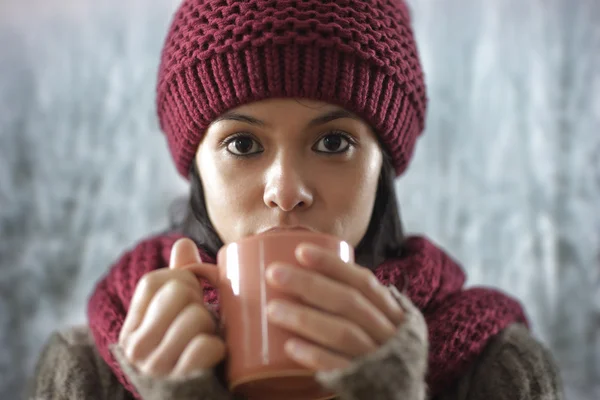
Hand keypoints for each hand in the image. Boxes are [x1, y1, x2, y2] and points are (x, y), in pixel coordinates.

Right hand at [118, 238, 225, 377]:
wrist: (195, 399)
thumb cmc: (190, 353)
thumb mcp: (180, 317)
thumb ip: (179, 279)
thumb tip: (184, 241)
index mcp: (132, 328)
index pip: (154, 280)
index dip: (182, 280)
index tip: (190, 299)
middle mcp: (136, 349)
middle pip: (178, 293)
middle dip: (201, 303)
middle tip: (202, 323)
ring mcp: (157, 369)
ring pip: (197, 317)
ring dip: (213, 328)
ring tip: (207, 341)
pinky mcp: (182, 384)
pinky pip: (207, 346)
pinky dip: (218, 348)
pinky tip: (214, 358)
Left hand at [265, 243, 404, 371]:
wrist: (397, 399)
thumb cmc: (377, 356)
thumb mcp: (377, 327)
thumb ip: (352, 306)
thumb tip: (304, 276)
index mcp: (393, 314)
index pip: (364, 282)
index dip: (333, 265)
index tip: (300, 251)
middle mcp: (390, 335)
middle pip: (349, 303)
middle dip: (310, 285)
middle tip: (274, 273)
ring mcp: (379, 360)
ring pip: (343, 333)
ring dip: (306, 318)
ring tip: (272, 309)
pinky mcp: (366, 385)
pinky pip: (339, 368)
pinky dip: (315, 355)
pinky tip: (291, 346)